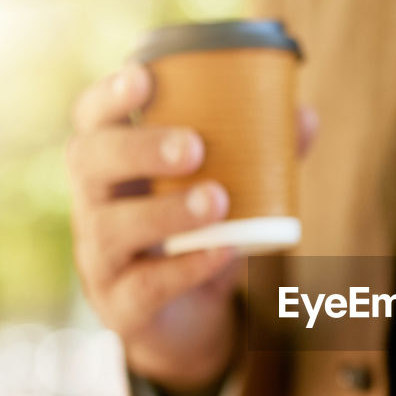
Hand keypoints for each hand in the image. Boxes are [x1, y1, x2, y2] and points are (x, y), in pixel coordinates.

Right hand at [67, 62, 316, 395]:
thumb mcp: (225, 192)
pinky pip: (143, 287)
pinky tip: (222, 249)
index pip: (91, 119)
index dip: (109, 96)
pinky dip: (185, 267)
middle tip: (193, 146)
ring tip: (217, 199)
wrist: (186, 320)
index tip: (145, 76)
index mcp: (111, 164)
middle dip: (138, 150)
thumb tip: (305, 116)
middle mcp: (92, 204)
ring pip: (111, 229)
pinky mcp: (121, 307)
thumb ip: (260, 154)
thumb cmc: (198, 235)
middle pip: (89, 163)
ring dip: (165, 211)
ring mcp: (99, 258)